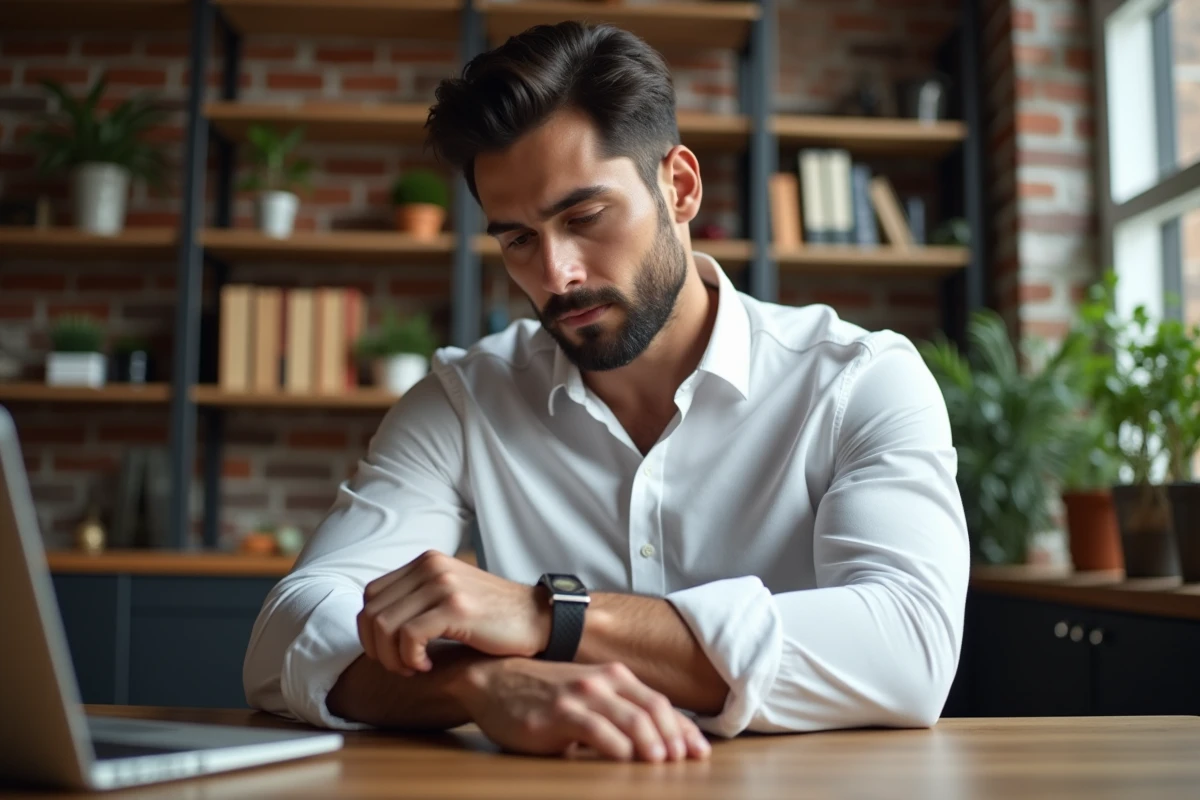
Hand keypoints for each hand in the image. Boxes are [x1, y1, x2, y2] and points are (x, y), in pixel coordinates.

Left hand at [357, 550, 548, 675]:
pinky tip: (428, 667)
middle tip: (401, 666)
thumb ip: (418, 600)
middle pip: (371, 612)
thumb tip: (376, 625)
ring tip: (414, 668)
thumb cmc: (494, 618)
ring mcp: (443, 584)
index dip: (372, 630)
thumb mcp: (450, 595)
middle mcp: (431, 566)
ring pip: (385, 626)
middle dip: (378, 648)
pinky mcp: (456, 608)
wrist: (539, 620)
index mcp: (426, 562)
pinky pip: (408, 636)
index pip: (371, 595)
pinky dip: (410, 659)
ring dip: (392, 658)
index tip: (393, 652)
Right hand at [455, 657, 711, 761]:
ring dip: (651, 742)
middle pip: (653, 710)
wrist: (491, 680)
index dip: (683, 728)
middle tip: (687, 761)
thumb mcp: (584, 697)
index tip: (699, 751)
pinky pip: (597, 730)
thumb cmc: (541, 694)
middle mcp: (602, 681)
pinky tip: (626, 760)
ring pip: (630, 719)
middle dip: (675, 737)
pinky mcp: (559, 713)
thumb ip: (614, 712)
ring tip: (663, 762)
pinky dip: (617, 746)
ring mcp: (581, 695)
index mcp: (613, 677)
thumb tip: (654, 742)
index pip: (659, 703)